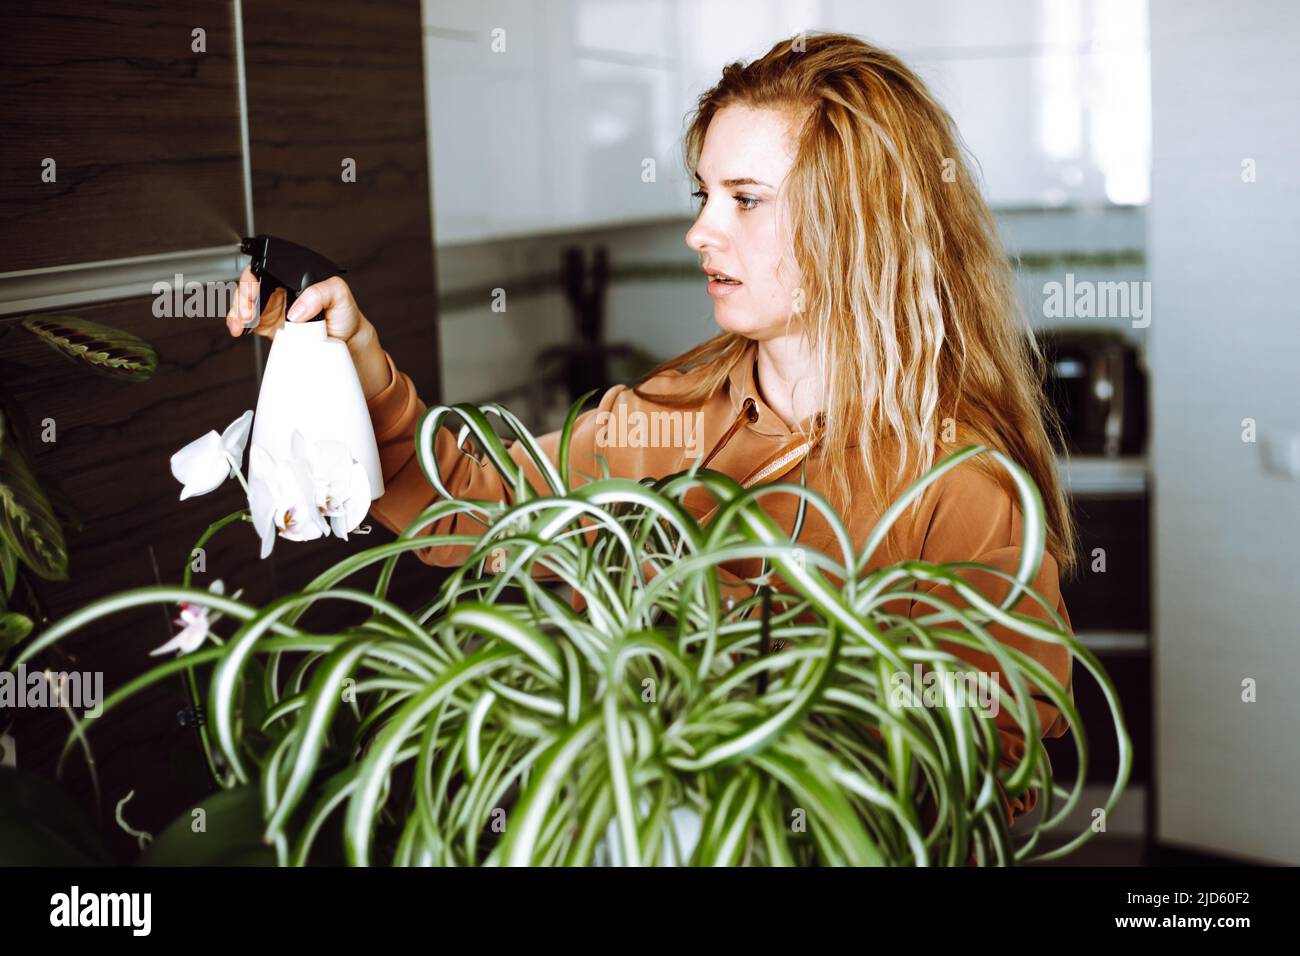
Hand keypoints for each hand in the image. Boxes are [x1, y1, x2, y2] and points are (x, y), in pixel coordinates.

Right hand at [224, 267, 392, 399]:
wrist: (345, 341)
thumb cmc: (344, 314)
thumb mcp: (340, 295)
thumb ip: (321, 293)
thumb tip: (297, 309)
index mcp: (291, 276)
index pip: (265, 269)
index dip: (253, 278)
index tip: (253, 291)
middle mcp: (279, 289)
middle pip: (249, 285)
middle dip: (242, 298)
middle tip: (248, 313)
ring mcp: (271, 307)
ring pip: (243, 303)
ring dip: (237, 312)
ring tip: (242, 324)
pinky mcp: (267, 325)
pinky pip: (245, 322)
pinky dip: (238, 325)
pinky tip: (241, 330)